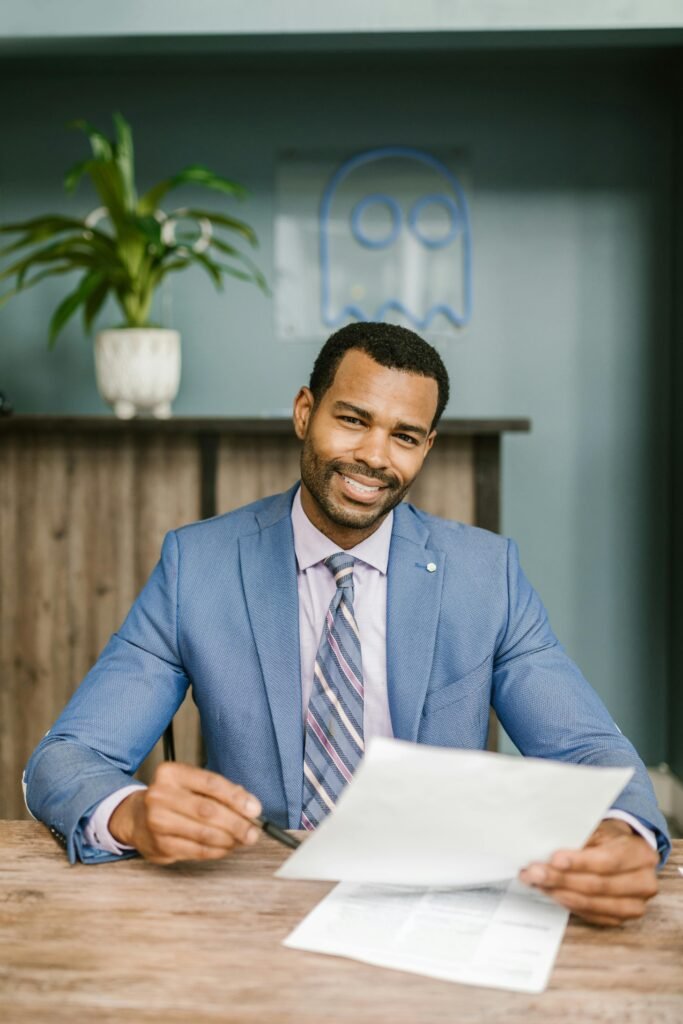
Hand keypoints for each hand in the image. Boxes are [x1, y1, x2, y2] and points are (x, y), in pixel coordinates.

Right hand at [109, 762, 262, 864]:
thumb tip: (250, 807)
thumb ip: (219, 792)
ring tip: (243, 840)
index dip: (236, 797)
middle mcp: (160, 795)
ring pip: (203, 833)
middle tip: (254, 832)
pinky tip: (227, 847)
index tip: (255, 809)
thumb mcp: (190, 785)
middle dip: (236, 823)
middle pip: (207, 810)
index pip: (210, 783)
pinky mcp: (160, 846)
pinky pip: (197, 850)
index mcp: (171, 773)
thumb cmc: (172, 799)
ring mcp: (157, 822)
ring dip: (229, 840)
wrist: (135, 818)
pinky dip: (217, 851)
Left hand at [518, 819, 658, 925]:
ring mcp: (633, 905)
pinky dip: (566, 903)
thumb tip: (548, 846)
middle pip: (597, 885)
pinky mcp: (619, 918)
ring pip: (591, 903)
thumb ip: (580, 839)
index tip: (554, 859)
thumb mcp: (599, 829)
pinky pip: (589, 915)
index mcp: (640, 854)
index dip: (579, 862)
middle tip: (534, 872)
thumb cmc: (609, 838)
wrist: (626, 852)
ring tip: (536, 882)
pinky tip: (550, 892)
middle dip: (561, 879)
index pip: (608, 861)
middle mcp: (643, 883)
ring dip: (559, 893)